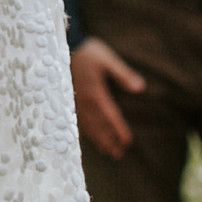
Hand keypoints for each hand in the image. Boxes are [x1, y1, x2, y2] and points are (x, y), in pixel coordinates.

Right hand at [70, 38, 145, 159]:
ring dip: (98, 139)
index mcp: (97, 94)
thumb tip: (140, 88)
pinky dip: (85, 132)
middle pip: (99, 126)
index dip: (119, 131)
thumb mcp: (107, 60)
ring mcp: (74, 104)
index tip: (127, 142)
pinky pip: (76, 121)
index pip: (111, 117)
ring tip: (106, 150)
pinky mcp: (66, 101)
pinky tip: (87, 136)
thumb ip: (123, 75)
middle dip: (109, 140)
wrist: (61, 48)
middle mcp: (85, 103)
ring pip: (88, 126)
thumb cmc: (87, 53)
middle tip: (118, 154)